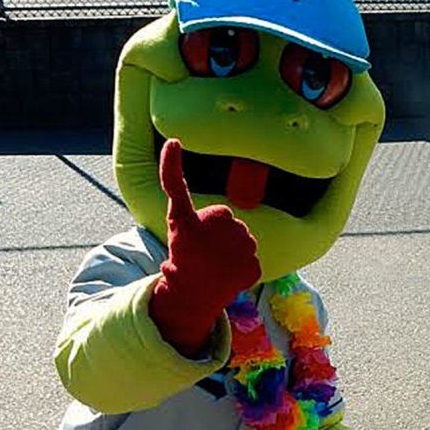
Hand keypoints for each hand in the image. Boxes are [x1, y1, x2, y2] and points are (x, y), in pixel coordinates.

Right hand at [149, 138, 259, 355]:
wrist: (190, 289)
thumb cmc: (182, 249)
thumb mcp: (176, 213)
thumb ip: (172, 176)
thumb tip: (174, 140)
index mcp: (219, 215)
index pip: (222, 214)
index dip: (208, 226)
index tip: (197, 238)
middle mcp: (237, 231)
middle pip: (236, 229)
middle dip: (222, 239)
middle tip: (206, 253)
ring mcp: (249, 252)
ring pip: (245, 245)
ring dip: (233, 253)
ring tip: (216, 264)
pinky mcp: (256, 270)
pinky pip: (253, 263)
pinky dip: (242, 270)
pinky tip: (228, 275)